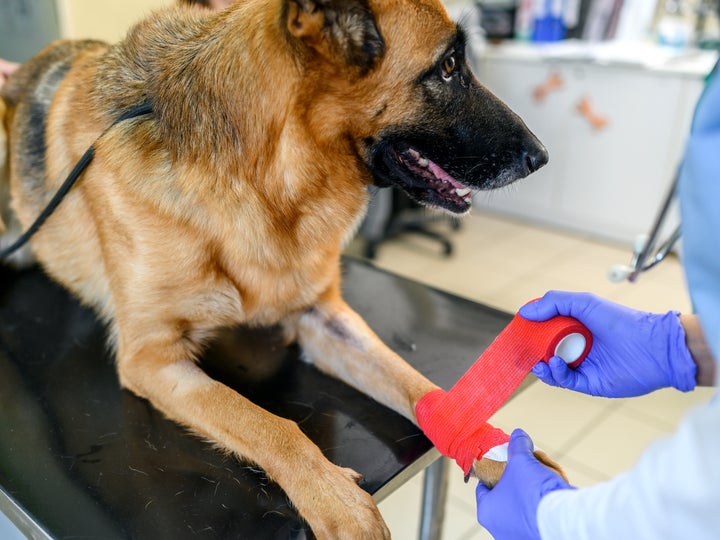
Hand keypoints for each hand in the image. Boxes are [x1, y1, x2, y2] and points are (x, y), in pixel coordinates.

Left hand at [476, 429, 572, 539]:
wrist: (563, 518)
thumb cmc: (533, 492)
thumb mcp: (521, 460)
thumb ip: (517, 446)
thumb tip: (519, 435)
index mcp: (487, 511)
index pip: (484, 488)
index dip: (494, 472)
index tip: (504, 464)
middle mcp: (499, 529)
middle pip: (505, 497)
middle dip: (517, 482)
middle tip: (528, 471)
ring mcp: (518, 536)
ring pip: (521, 508)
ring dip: (531, 494)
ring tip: (543, 482)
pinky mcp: (536, 538)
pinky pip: (536, 519)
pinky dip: (543, 507)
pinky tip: (552, 497)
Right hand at [520, 291, 696, 397]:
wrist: (653, 348)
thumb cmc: (622, 321)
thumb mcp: (584, 303)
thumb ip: (554, 302)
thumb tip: (525, 312)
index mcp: (575, 328)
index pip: (546, 330)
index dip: (532, 330)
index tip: (519, 329)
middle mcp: (577, 347)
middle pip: (545, 351)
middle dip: (531, 350)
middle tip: (521, 348)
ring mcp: (582, 366)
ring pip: (551, 369)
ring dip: (541, 365)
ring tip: (538, 360)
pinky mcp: (588, 383)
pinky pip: (565, 381)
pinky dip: (555, 374)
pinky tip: (554, 364)